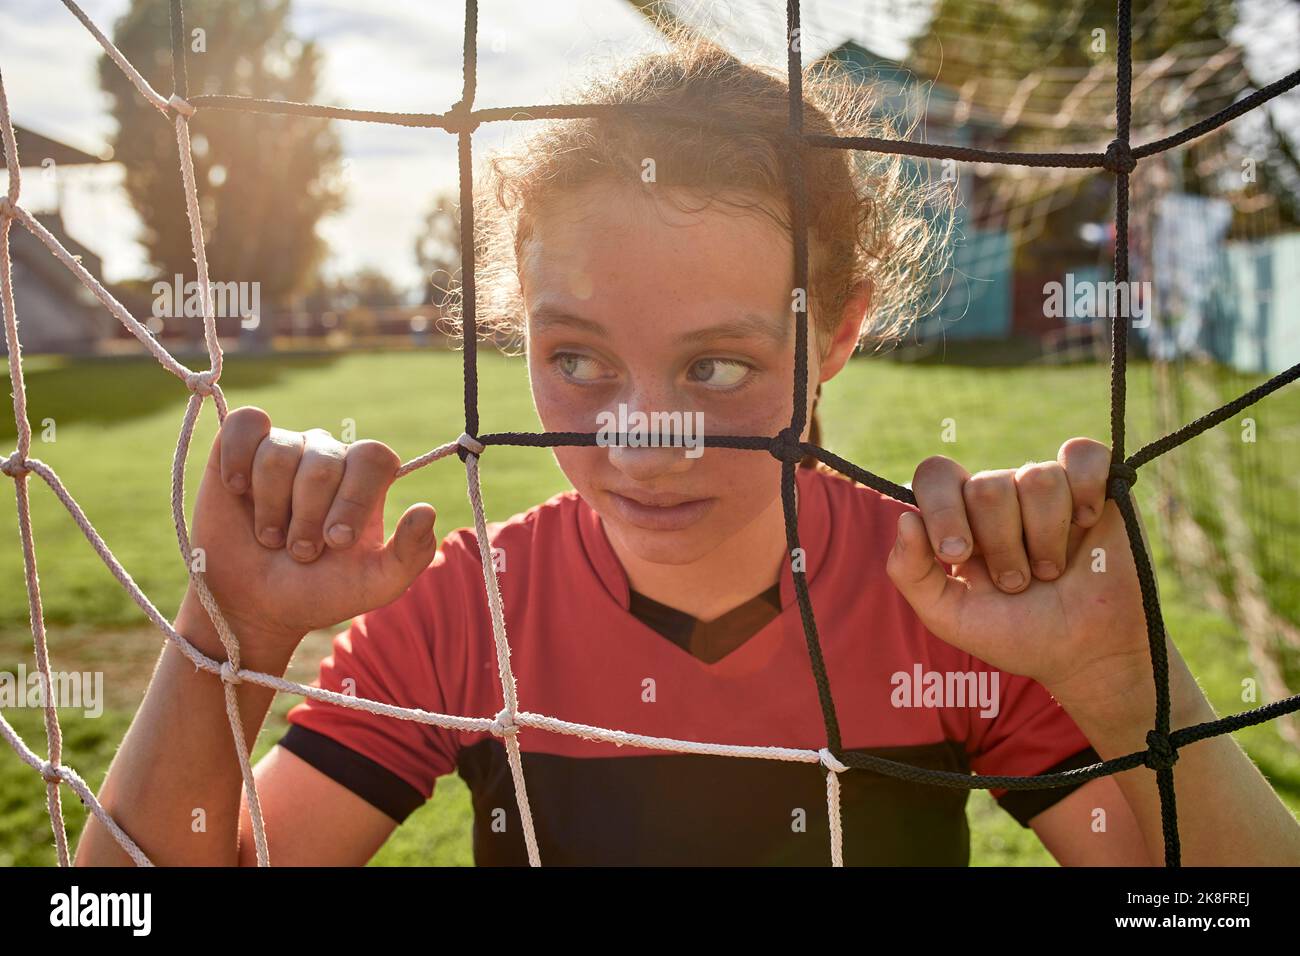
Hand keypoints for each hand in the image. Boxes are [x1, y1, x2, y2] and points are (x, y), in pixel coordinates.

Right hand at [179, 406, 438, 662]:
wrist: (256, 607)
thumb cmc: (320, 592)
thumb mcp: (375, 585)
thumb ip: (411, 554)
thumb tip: (426, 509)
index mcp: (368, 481)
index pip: (374, 457)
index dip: (355, 497)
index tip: (337, 541)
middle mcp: (330, 456)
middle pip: (325, 460)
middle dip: (308, 516)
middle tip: (300, 552)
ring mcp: (286, 447)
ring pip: (281, 451)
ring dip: (271, 505)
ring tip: (270, 537)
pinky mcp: (240, 446)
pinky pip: (245, 423)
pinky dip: (238, 458)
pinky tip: (239, 491)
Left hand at [885, 438, 1155, 712]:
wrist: (1085, 654)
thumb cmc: (1016, 634)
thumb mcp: (949, 617)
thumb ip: (911, 572)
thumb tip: (906, 518)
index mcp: (959, 518)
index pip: (936, 476)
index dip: (943, 510)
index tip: (958, 554)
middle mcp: (1000, 496)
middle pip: (987, 486)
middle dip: (1002, 544)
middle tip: (1016, 582)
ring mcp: (1047, 489)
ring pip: (1037, 477)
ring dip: (1046, 537)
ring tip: (1051, 570)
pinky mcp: (1097, 486)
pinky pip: (1083, 454)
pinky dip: (1086, 487)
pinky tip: (1087, 521)